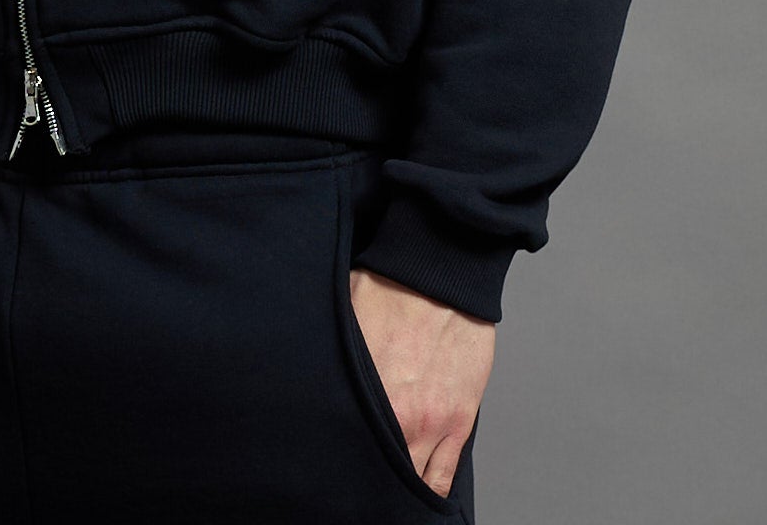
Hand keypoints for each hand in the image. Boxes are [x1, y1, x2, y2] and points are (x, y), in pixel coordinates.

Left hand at [347, 267, 494, 498]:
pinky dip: (432, 489)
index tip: (330, 467)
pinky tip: (420, 496)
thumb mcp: (344, 320)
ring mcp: (434, 423)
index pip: (346, 449)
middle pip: (378, 472)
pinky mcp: (460, 418)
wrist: (440, 271)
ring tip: (387, 493)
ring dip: (400, 488)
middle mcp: (399, 418)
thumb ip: (333, 359)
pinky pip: (445, 473)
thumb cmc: (388, 285)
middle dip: (366, 478)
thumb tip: (306, 372)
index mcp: (367, 396)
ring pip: (414, 482)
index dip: (337, 463)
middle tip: (356, 483)